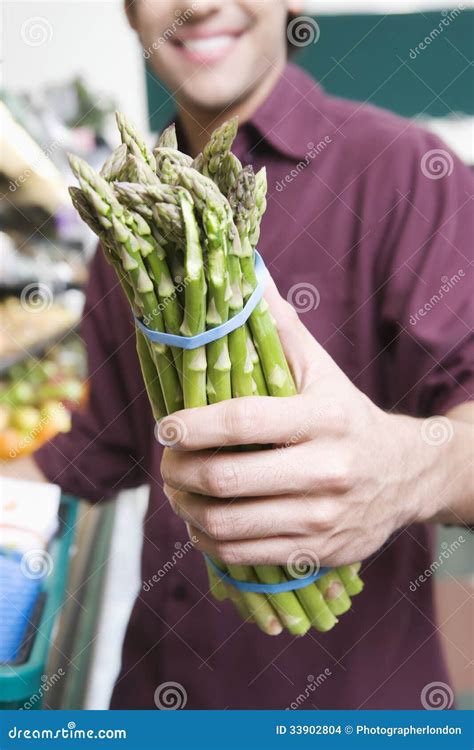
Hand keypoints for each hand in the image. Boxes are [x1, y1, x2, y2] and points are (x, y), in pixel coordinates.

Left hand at [160, 280, 443, 565]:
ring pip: (228, 524)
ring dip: (186, 509)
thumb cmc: (349, 417)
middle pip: (227, 478)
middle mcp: (326, 470)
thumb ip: (283, 330)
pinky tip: (201, 523)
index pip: (244, 421)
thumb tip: (250, 277)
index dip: (193, 425)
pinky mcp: (317, 552)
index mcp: (324, 418)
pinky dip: (209, 541)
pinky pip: (244, 555)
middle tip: (166, 461)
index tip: (165, 425)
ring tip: (177, 491)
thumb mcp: (322, 371)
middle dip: (179, 471)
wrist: (404, 475)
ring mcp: (322, 517)